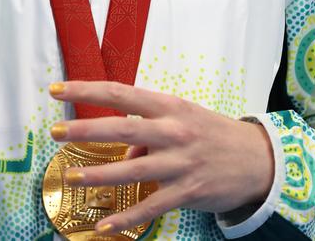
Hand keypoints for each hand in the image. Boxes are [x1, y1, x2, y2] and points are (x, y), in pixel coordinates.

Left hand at [49, 80, 273, 234]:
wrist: (258, 159)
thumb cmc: (211, 132)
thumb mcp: (181, 117)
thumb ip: (148, 129)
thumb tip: (123, 151)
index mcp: (167, 105)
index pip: (119, 92)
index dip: (86, 90)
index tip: (58, 88)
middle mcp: (173, 131)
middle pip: (122, 127)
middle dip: (85, 130)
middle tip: (56, 132)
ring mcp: (180, 162)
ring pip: (132, 169)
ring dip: (98, 174)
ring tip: (72, 177)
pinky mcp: (188, 192)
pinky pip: (151, 206)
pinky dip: (126, 218)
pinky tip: (104, 225)